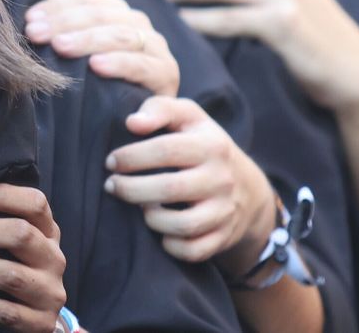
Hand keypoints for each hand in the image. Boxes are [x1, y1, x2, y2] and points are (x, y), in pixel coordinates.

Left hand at [0, 184, 67, 332]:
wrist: (33, 313)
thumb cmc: (12, 263)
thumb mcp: (14, 235)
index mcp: (49, 232)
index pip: (36, 202)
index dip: (3, 195)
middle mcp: (54, 259)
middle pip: (22, 234)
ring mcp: (51, 292)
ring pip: (13, 275)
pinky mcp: (42, 322)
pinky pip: (9, 312)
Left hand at [23, 0, 179, 96]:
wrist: (144, 118)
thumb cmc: (103, 85)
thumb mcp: (81, 56)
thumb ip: (63, 33)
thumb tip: (32, 18)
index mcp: (117, 13)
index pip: (85, 0)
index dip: (57, 7)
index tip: (30, 20)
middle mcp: (139, 24)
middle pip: (101, 15)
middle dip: (65, 22)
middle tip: (36, 34)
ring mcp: (155, 48)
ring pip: (121, 35)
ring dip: (88, 40)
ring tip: (61, 47)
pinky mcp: (166, 74)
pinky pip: (143, 66)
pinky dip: (119, 64)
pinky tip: (96, 66)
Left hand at [106, 96, 276, 270]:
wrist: (247, 188)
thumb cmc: (203, 144)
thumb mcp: (189, 117)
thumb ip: (160, 108)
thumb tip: (132, 122)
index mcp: (211, 145)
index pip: (166, 150)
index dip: (132, 156)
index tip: (111, 161)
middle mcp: (221, 179)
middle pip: (170, 189)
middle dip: (131, 189)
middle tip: (112, 186)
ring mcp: (224, 211)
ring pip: (182, 225)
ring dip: (151, 219)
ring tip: (138, 207)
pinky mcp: (223, 237)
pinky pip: (193, 251)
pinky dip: (171, 245)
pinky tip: (159, 230)